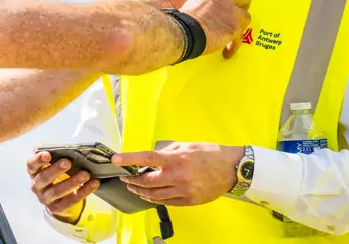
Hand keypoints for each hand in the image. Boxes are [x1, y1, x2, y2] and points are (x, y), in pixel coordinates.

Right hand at [26, 151, 100, 223]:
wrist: (56, 198)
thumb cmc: (55, 174)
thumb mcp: (51, 164)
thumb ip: (54, 154)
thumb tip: (65, 146)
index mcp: (34, 172)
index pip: (31, 165)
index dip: (38, 160)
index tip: (47, 154)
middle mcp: (37, 186)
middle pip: (44, 178)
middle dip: (56, 170)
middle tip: (68, 162)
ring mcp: (46, 199)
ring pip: (57, 191)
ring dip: (72, 182)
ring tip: (85, 174)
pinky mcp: (57, 208)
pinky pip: (71, 200)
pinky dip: (83, 191)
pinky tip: (94, 183)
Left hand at [111, 142, 243, 205]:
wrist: (231, 169)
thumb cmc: (209, 154)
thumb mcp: (186, 145)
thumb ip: (166, 151)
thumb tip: (151, 157)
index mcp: (176, 159)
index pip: (147, 159)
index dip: (129, 159)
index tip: (116, 160)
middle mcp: (178, 176)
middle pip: (147, 182)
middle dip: (132, 180)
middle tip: (125, 177)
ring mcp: (184, 191)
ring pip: (154, 195)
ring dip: (141, 191)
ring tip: (134, 187)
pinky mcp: (189, 201)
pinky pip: (167, 202)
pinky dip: (155, 198)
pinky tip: (150, 194)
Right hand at [179, 0, 250, 58]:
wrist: (184, 30)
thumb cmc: (183, 19)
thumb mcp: (193, 0)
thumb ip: (205, 0)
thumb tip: (209, 6)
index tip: (232, 1)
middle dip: (243, 6)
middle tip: (237, 15)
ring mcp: (232, 11)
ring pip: (246, 16)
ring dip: (241, 25)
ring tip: (233, 36)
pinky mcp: (235, 26)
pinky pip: (240, 36)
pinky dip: (234, 44)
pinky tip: (227, 51)